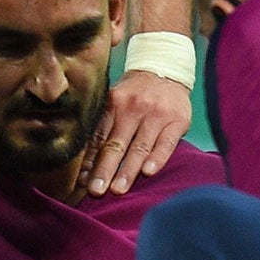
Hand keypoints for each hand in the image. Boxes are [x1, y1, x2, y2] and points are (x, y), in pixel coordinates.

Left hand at [86, 68, 190, 196]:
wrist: (166, 68)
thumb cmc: (135, 93)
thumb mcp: (115, 102)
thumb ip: (103, 129)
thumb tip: (86, 167)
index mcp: (114, 104)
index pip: (99, 137)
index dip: (90, 161)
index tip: (83, 182)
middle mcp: (133, 108)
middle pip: (116, 144)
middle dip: (105, 170)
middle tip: (96, 191)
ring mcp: (156, 114)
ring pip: (139, 147)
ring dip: (128, 170)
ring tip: (118, 189)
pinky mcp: (177, 120)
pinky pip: (166, 143)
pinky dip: (157, 158)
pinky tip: (148, 172)